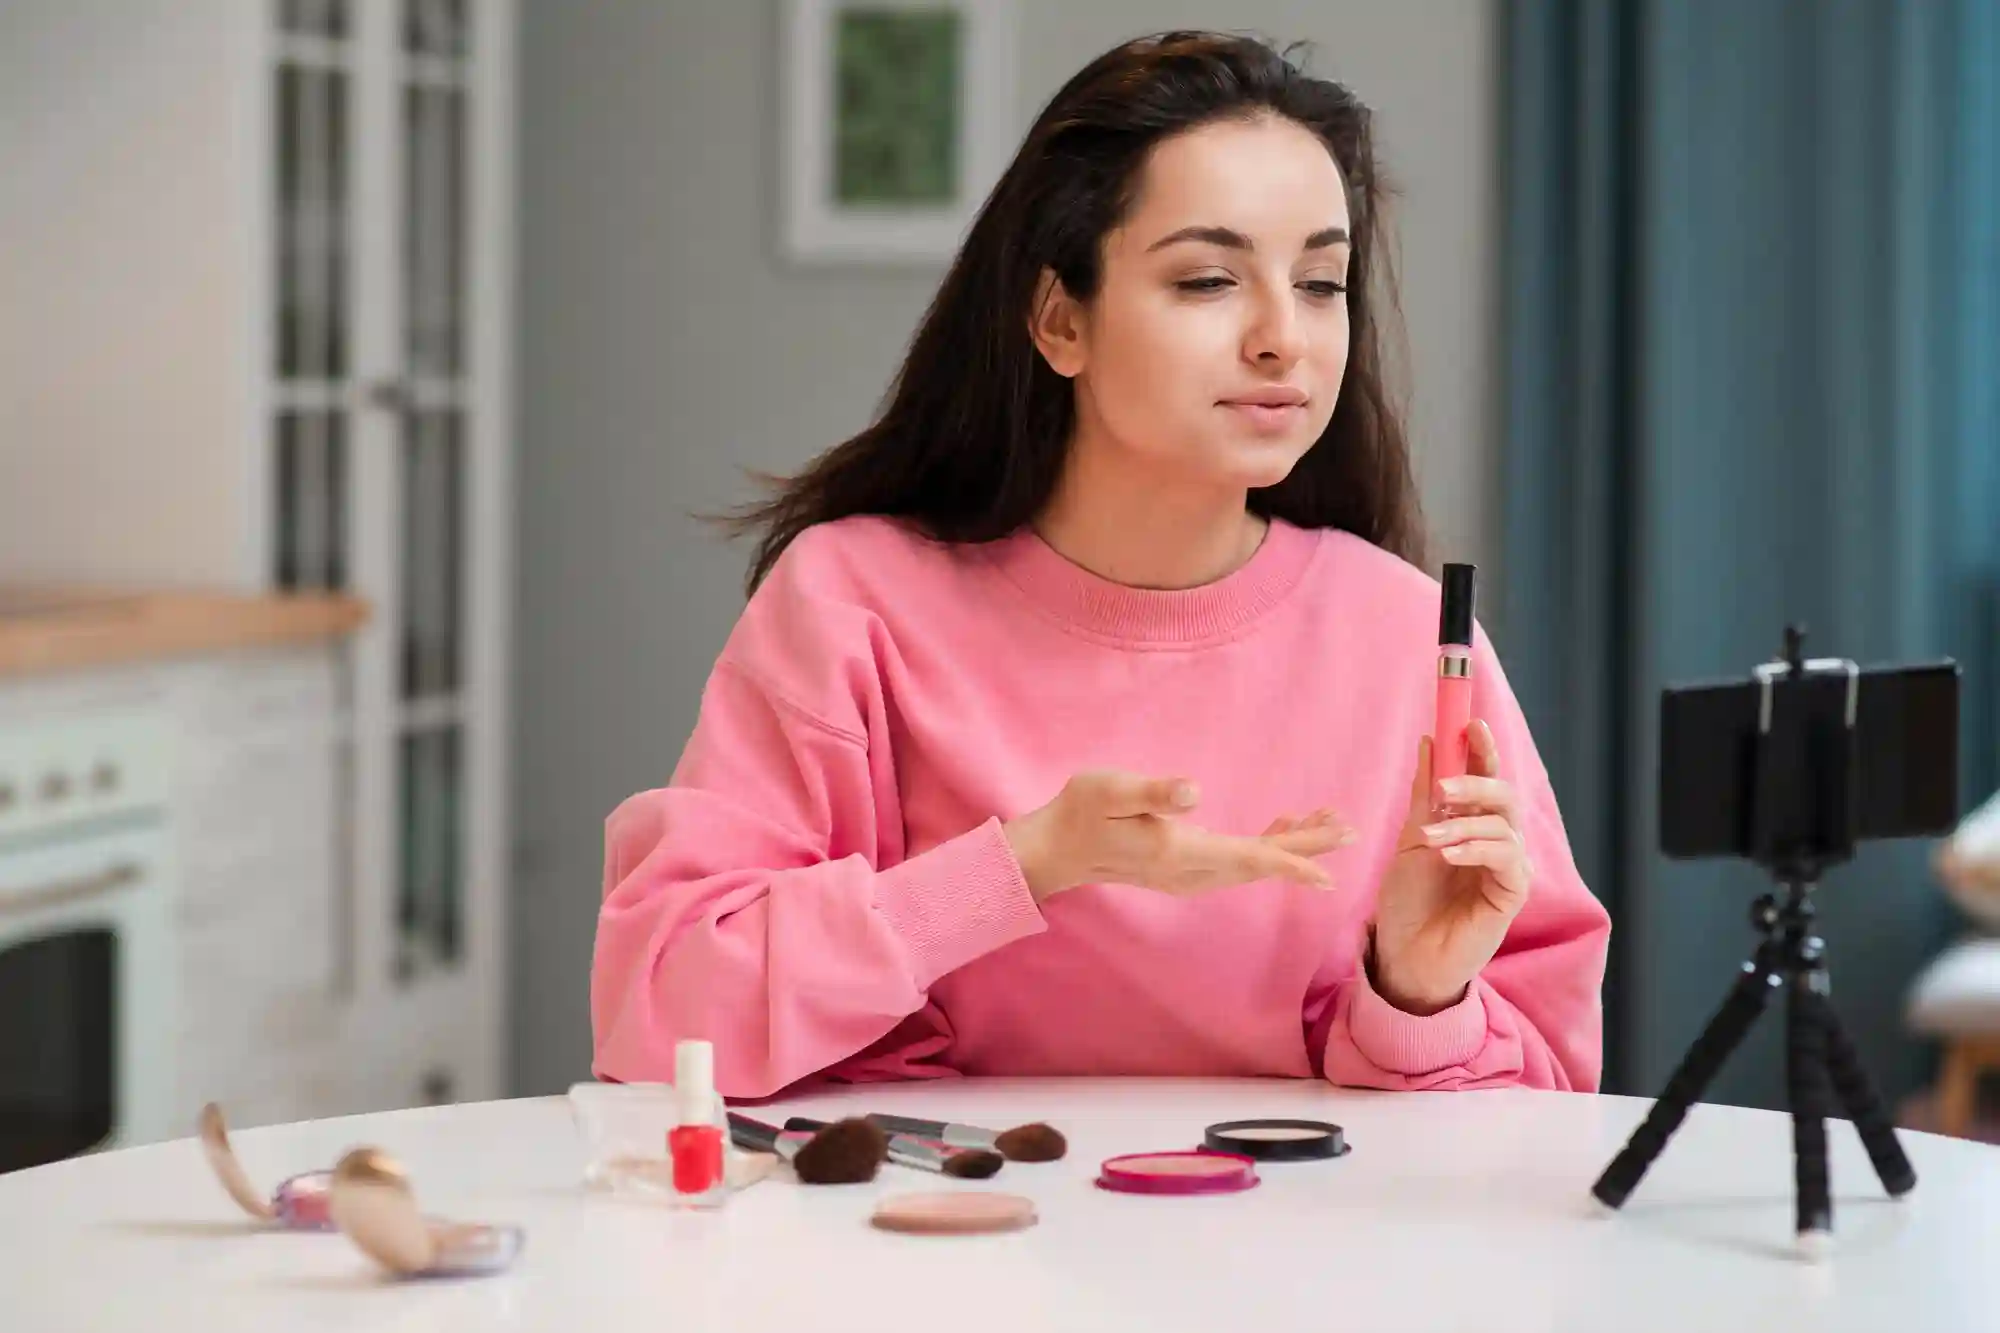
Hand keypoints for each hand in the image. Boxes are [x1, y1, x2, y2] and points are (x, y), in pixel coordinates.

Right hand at [1002, 769, 1351, 902]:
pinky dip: (1265, 847)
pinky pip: (1237, 861)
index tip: (1329, 869)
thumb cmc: (1080, 811)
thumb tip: (1195, 791)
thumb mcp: (1109, 790)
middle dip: (1305, 847)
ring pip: (1252, 864)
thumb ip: (1152, 792)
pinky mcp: (1184, 867)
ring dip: (1290, 846)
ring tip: (1326, 823)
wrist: (1056, 849)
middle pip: (1259, 862)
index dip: (1290, 861)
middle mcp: (1190, 872)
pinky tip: (1280, 827)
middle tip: (1349, 829)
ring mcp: (1188, 874)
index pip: (1247, 858)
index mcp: (1179, 851)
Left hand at [1369, 720, 1532, 1013]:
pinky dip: (1477, 848)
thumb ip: (1426, 795)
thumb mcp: (1410, 839)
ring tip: (1430, 837)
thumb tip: (1431, 742)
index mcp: (1472, 824)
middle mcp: (1496, 841)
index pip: (1485, 778)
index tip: (1470, 722)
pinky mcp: (1513, 893)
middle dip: (1476, 781)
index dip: (1482, 749)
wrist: (1405, 954)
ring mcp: (1507, 866)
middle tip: (1443, 786)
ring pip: (1504, 824)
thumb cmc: (1409, 901)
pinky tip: (1449, 854)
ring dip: (1464, 822)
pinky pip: (1507, 857)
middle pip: (1504, 795)